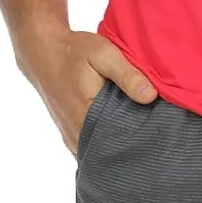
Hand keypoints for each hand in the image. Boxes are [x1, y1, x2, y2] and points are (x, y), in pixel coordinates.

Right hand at [14, 28, 157, 154]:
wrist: (43, 52)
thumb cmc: (74, 52)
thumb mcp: (104, 54)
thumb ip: (127, 76)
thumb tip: (151, 96)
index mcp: (87, 115)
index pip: (120, 142)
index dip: (141, 138)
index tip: (159, 132)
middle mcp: (78, 133)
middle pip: (113, 150)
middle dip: (133, 144)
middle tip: (154, 133)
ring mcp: (72, 137)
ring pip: (102, 151)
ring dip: (120, 143)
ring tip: (140, 131)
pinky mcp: (70, 135)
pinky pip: (92, 147)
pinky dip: (107, 142)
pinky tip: (121, 129)